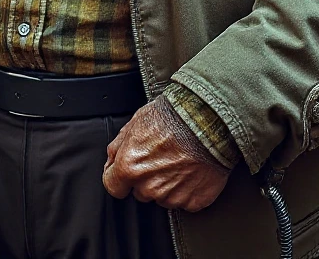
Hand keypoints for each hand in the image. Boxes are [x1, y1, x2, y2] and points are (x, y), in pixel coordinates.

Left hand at [102, 94, 231, 211]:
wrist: (207, 119)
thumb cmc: (173, 116)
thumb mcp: (136, 121)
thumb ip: (118, 145)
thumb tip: (112, 159)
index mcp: (130, 167)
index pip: (113, 187)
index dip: (119, 177)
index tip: (126, 171)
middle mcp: (149, 186)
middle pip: (140, 192)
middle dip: (146, 178)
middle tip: (160, 157)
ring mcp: (172, 197)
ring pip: (162, 197)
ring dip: (167, 183)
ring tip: (178, 160)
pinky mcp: (194, 202)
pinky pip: (185, 201)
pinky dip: (187, 189)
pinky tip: (191, 169)